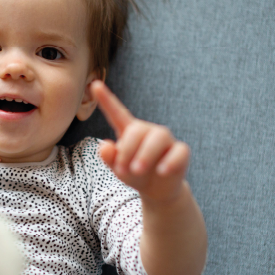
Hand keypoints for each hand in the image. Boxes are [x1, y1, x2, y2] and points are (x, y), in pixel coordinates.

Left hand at [93, 81, 189, 203]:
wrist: (156, 190)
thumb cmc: (134, 174)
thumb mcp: (118, 168)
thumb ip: (110, 157)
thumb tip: (104, 146)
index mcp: (129, 131)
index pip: (117, 112)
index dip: (106, 99)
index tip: (94, 85)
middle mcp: (148, 131)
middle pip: (137, 130)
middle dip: (127, 150)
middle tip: (121, 170)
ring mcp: (166, 140)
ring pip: (159, 137)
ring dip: (145, 155)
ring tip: (137, 171)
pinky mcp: (180, 152)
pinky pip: (178, 152)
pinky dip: (169, 162)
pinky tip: (161, 172)